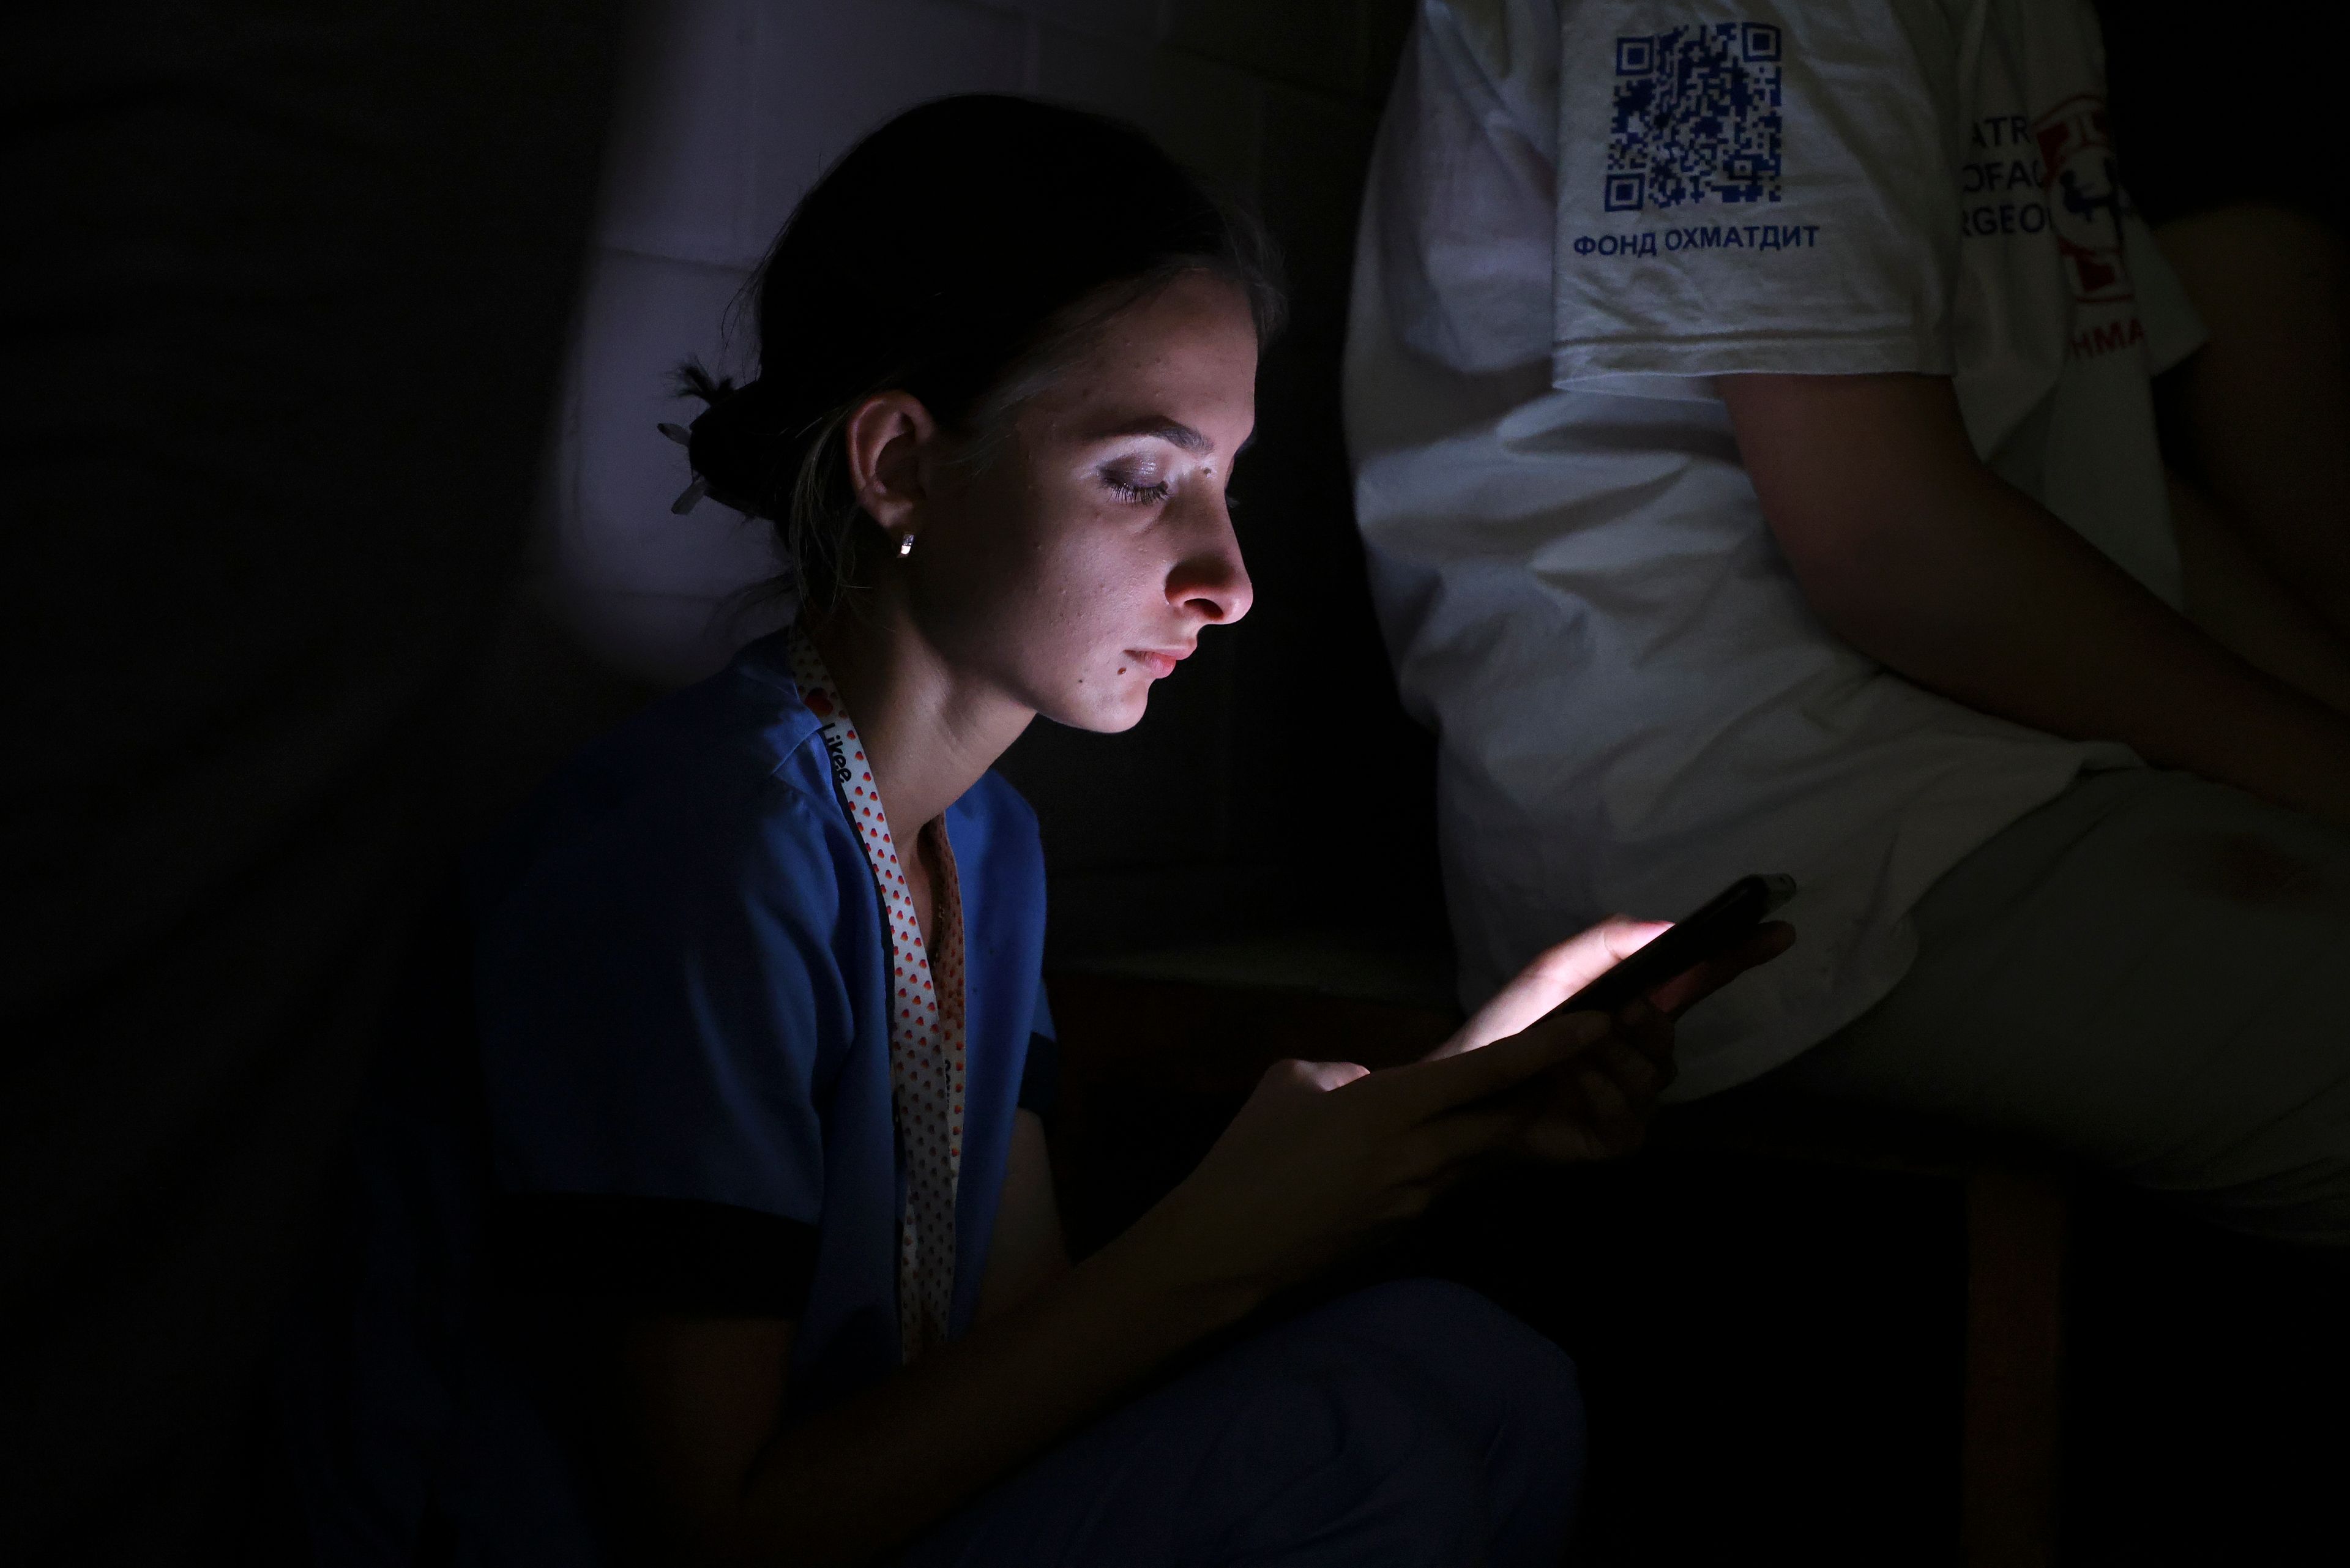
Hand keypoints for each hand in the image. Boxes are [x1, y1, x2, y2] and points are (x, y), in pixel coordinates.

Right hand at [1125, 1015, 1611, 1309]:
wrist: (1227, 1247)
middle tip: (1580, 1062)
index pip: (1490, 1071)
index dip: (1550, 1047)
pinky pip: (1442, 1179)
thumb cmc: (1250, 1155)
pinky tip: (1423, 1149)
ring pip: (1478, 1152)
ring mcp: (1416, 1196)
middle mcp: (1420, 1153)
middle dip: (1546, 1092)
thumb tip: (1368, 1085)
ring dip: (1500, 1127)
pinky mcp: (1403, 1224)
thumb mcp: (1293, 1083)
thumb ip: (1346, 1076)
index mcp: (1391, 1106)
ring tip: (1514, 1099)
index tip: (1599, 1024)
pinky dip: (1451, 1157)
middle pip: (1506, 1120)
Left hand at [1425, 917, 1795, 1161]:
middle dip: (1645, 1024)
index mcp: (1633, 1007)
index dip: (1738, 957)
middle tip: (1608, 1018)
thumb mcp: (1552, 973)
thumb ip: (1606, 943)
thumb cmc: (1508, 1029)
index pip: (1698, 981)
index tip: (1777, 932)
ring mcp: (1633, 1099)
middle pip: (1674, 1034)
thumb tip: (1668, 926)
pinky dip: (1600, 1096)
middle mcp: (1641, 1053)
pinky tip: (1571, 1088)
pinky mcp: (1616, 1138)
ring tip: (1566, 1058)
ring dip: (1609, 1061)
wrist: (1466, 1092)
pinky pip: (1631, 1118)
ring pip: (1654, 1076)